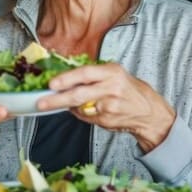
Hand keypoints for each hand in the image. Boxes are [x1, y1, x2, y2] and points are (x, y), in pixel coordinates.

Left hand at [36, 63, 175, 152]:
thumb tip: (65, 81)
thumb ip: (92, 76)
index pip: (86, 73)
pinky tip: (88, 110)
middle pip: (79, 94)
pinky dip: (81, 114)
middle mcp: (111, 88)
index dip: (67, 78)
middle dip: (57, 99)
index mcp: (112, 72)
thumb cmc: (129, 90)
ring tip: (60, 104)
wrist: (149, 112)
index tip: (51, 84)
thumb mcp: (114, 75)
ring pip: (80, 107)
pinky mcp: (108, 120)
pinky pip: (87, 117)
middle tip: (42, 103)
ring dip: (68, 107)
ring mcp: (110, 106)